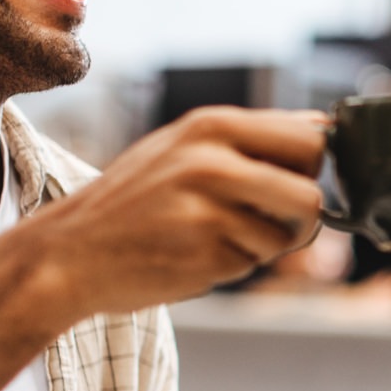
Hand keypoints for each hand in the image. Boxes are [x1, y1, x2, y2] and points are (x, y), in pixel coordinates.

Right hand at [14, 106, 326, 322]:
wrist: (67, 253)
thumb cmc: (136, 199)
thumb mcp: (185, 146)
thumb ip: (253, 137)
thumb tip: (323, 125)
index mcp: (213, 125)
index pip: (312, 139)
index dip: (311, 168)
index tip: (290, 182)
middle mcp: (212, 161)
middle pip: (311, 195)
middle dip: (300, 218)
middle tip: (265, 220)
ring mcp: (206, 209)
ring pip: (285, 237)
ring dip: (262, 246)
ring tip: (213, 235)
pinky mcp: (202, 254)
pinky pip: (252, 265)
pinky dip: (233, 265)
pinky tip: (192, 253)